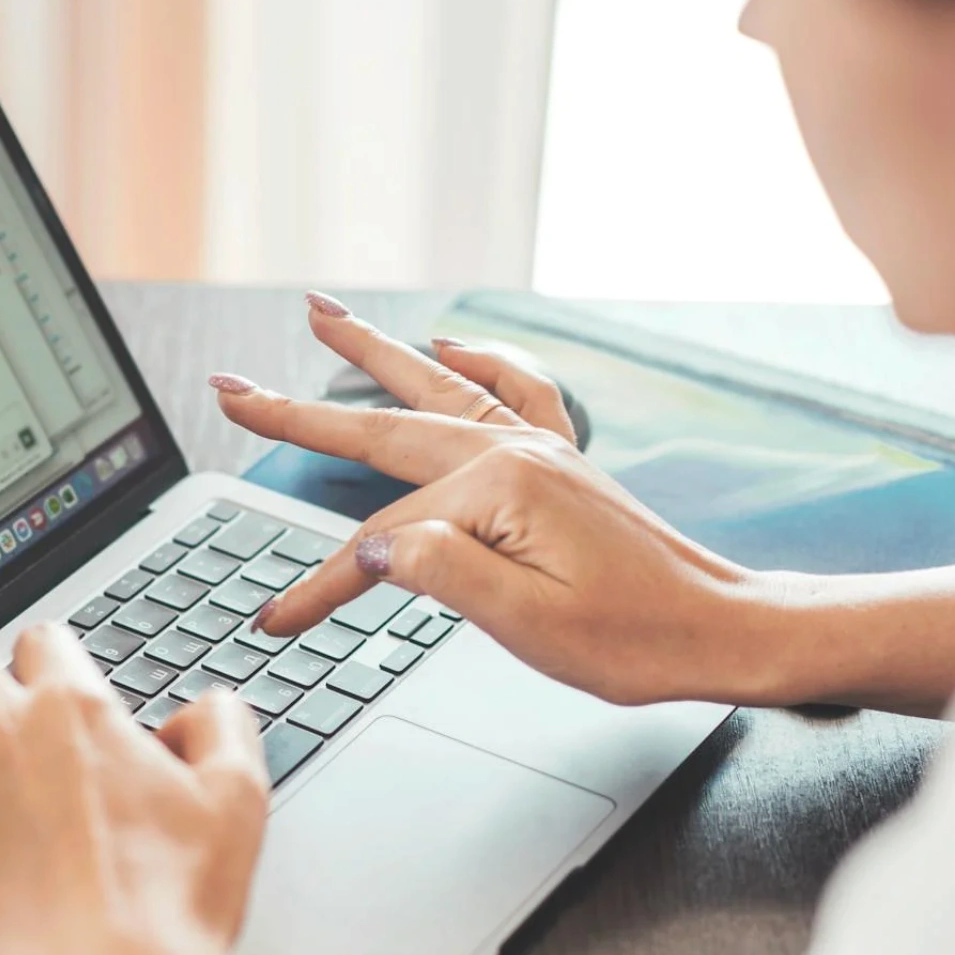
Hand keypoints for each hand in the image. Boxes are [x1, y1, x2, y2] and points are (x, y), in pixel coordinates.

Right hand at [210, 294, 779, 707]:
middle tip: (233, 387)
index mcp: (500, 492)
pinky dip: (476, 363)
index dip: (320, 585)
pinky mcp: (562, 462)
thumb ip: (443, 575)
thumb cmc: (636, 640)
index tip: (276, 620)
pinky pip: (512, 391)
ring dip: (372, 353)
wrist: (722, 630)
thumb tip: (373, 544)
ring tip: (319, 314)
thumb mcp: (529, 625)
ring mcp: (541, 448)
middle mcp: (516, 452)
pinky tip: (449, 346)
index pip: (379, 542)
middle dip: (300, 412)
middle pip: (383, 430)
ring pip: (434, 389)